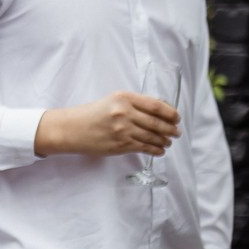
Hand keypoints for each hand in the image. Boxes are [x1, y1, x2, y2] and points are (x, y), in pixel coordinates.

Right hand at [36, 91, 180, 156]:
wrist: (72, 129)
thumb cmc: (92, 114)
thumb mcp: (113, 101)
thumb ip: (134, 104)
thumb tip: (160, 111)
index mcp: (124, 98)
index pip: (156, 106)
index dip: (170, 113)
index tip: (176, 118)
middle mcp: (124, 113)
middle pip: (157, 122)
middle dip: (171, 129)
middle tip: (176, 132)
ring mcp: (123, 130)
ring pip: (152, 137)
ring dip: (164, 141)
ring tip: (168, 142)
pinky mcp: (120, 145)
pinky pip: (144, 148)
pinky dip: (155, 150)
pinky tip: (159, 150)